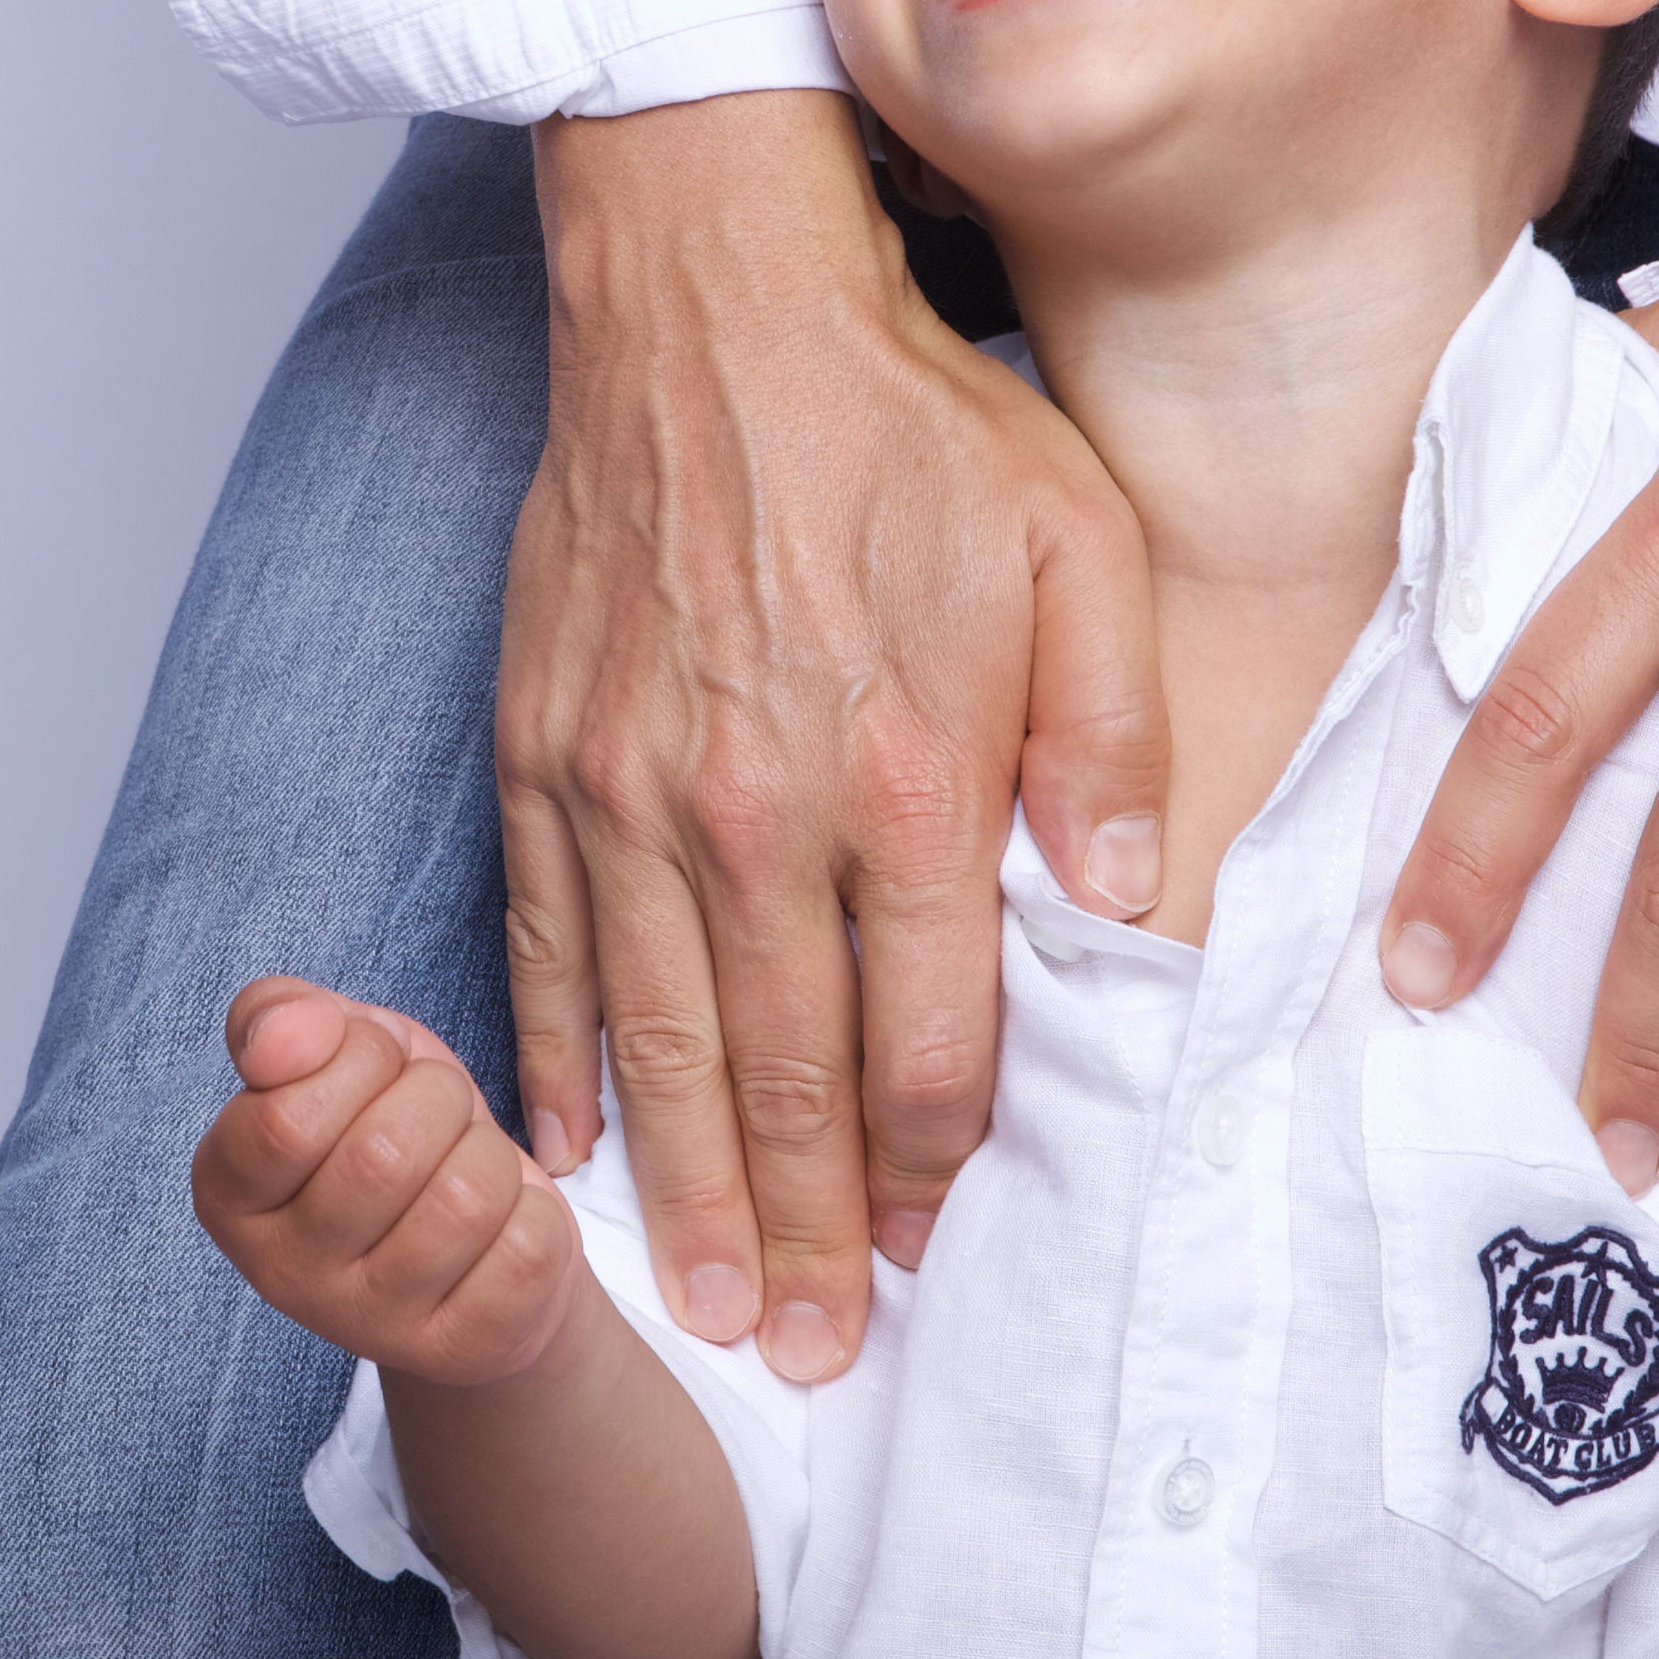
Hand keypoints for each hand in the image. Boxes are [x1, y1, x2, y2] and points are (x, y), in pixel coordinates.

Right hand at [193, 978, 580, 1385]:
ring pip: (466, 1196)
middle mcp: (281, 1275)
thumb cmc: (398, 1125)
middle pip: (387, 1153)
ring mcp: (369, 1326)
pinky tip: (499, 1229)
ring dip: (489, 1157)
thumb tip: (277, 1036)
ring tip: (464, 1174)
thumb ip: (286, 1018)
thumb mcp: (343, 1049)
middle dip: (438, 1103)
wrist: (474, 1236)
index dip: (362, 1061)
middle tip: (433, 1124)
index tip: (375, 1072)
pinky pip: (527, 1244)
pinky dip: (533, 1211)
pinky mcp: (461, 1347)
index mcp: (228, 1191)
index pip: (288, 1116)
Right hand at [498, 90, 1166, 1383]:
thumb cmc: (907, 417)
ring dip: (684, 1191)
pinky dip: (558, 1062)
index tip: (934, 1248)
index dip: (932, 1163)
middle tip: (807, 1357)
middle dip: (803, 1236)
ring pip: (664, 1043)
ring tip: (700, 1310)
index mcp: (907, 773)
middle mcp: (756, 812)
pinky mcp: (542, 752)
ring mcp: (629, 791)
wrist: (711, 302)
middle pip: (787, 1078)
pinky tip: (570, 1151)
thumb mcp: (1077, 542)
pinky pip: (544, 947)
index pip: (925, 1033)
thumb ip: (1107, 734)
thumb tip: (1116, 907)